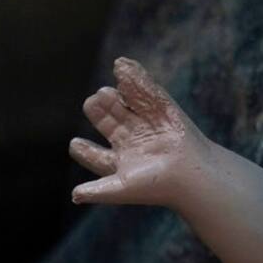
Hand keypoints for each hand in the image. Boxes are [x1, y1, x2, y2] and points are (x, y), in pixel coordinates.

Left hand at [70, 57, 211, 206]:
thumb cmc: (156, 186)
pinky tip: (122, 66)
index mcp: (123, 163)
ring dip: (114, 96)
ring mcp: (149, 124)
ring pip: (126, 106)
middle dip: (100, 113)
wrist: (189, 174)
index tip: (75, 144)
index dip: (85, 151)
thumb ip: (97, 191)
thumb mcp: (121, 188)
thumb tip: (73, 196)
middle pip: (112, 124)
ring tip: (103, 92)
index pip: (99, 156)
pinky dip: (135, 78)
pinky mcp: (164, 108)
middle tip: (92, 104)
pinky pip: (147, 91)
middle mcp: (135, 143)